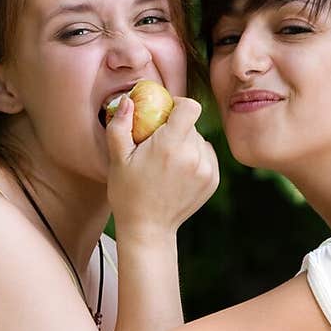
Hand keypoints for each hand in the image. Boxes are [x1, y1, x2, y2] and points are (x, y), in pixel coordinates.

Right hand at [105, 94, 219, 236]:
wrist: (148, 229)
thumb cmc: (128, 193)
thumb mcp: (117, 159)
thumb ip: (120, 126)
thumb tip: (127, 101)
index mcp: (170, 146)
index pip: (190, 107)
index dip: (179, 105)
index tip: (166, 114)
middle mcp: (193, 156)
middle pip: (192, 125)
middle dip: (177, 128)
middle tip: (158, 145)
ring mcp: (207, 170)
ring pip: (200, 140)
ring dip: (186, 144)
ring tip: (168, 162)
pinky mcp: (213, 180)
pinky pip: (207, 156)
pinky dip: (195, 158)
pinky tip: (178, 172)